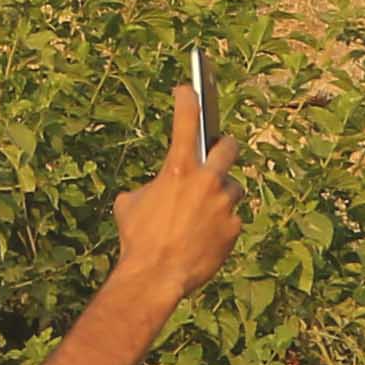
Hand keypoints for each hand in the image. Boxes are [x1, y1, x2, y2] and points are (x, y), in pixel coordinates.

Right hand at [111, 77, 243, 307]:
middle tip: (221, 147)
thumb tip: (154, 190)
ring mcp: (224, 204)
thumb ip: (149, 188)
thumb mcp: (130, 204)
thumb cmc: (137, 238)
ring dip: (224, 192)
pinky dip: (222, 223)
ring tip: (210, 205)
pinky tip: (208, 234)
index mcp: (178, 169)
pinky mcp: (234, 228)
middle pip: (228, 147)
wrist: (156, 275)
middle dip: (225, 145)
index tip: (188, 89)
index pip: (186, 119)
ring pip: (234, 187)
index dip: (187, 98)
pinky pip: (233, 218)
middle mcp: (207, 181)